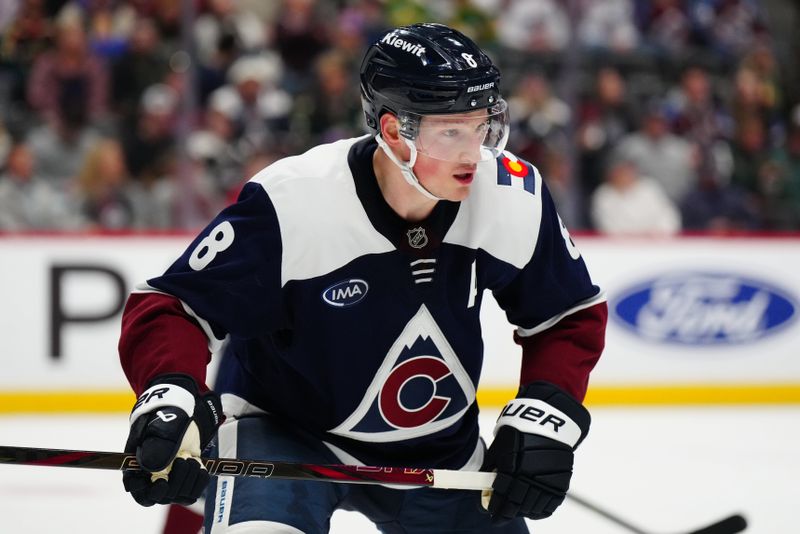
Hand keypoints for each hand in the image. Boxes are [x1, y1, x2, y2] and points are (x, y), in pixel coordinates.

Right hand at [123, 374, 222, 505]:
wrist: (185, 404)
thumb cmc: (167, 411)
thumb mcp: (162, 423)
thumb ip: (158, 443)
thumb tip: (154, 467)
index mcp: (138, 464)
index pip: (138, 491)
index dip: (148, 493)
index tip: (161, 483)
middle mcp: (153, 474)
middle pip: (161, 496)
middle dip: (174, 482)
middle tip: (183, 458)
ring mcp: (172, 475)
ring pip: (178, 495)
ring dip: (188, 481)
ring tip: (192, 459)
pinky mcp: (187, 474)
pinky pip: (193, 490)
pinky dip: (199, 481)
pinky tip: (201, 466)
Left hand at [482, 381, 589, 521]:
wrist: (547, 421)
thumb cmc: (517, 433)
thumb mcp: (499, 448)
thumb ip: (491, 469)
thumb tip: (484, 488)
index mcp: (511, 468)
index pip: (502, 499)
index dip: (496, 511)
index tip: (493, 515)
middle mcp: (529, 476)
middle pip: (517, 506)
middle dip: (508, 512)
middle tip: (503, 514)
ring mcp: (546, 481)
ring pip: (533, 507)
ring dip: (524, 511)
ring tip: (518, 509)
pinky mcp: (560, 482)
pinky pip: (550, 504)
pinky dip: (541, 509)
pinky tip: (533, 508)